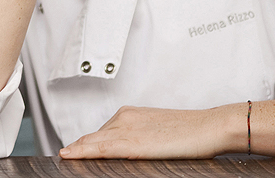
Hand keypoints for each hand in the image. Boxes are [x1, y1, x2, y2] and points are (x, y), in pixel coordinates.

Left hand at [58, 105, 240, 159]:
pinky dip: (83, 152)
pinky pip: (101, 148)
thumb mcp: (158, 134)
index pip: (100, 133)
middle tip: (65, 159)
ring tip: (65, 159)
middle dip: (78, 149)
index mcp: (130, 115)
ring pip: (92, 142)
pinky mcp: (132, 142)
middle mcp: (124, 117)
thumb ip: (139, 140)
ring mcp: (127, 128)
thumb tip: (128, 153)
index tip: (72, 153)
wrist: (210, 127)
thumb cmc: (191, 133)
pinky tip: (70, 156)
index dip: (84, 145)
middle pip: (92, 137)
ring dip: (78, 151)